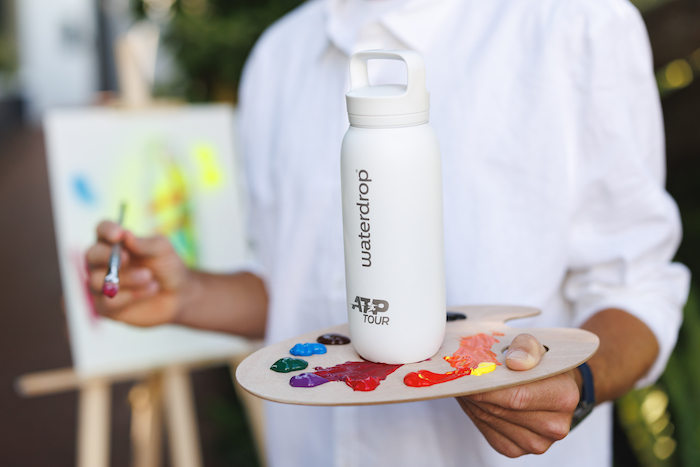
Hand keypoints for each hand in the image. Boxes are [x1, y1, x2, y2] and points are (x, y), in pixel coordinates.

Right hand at [86, 221, 189, 325]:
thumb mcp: (161, 250)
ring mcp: (101, 285)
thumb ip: (144, 243)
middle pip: (91, 254)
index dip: (106, 230)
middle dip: (107, 256)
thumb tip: (125, 235)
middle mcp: (102, 262)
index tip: (118, 234)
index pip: (102, 230)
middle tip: (127, 258)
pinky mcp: (105, 307)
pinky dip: (132, 296)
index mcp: (114, 242)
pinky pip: (108, 302)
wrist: (179, 295)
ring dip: (127, 278)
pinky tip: (151, 290)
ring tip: (149, 277)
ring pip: (98, 280)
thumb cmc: (167, 266)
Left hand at [457, 333, 580, 456]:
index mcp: (564, 398)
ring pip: (490, 420)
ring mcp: (536, 443)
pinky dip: (475, 412)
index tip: (467, 373)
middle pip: (500, 409)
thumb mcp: (535, 344)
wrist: (550, 385)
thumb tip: (515, 362)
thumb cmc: (540, 364)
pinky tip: (474, 398)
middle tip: (460, 375)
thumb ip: (526, 347)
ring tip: (467, 383)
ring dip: (473, 401)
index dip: (488, 385)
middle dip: (476, 391)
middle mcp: (554, 427)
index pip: (517, 396)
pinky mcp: (516, 450)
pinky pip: (487, 431)